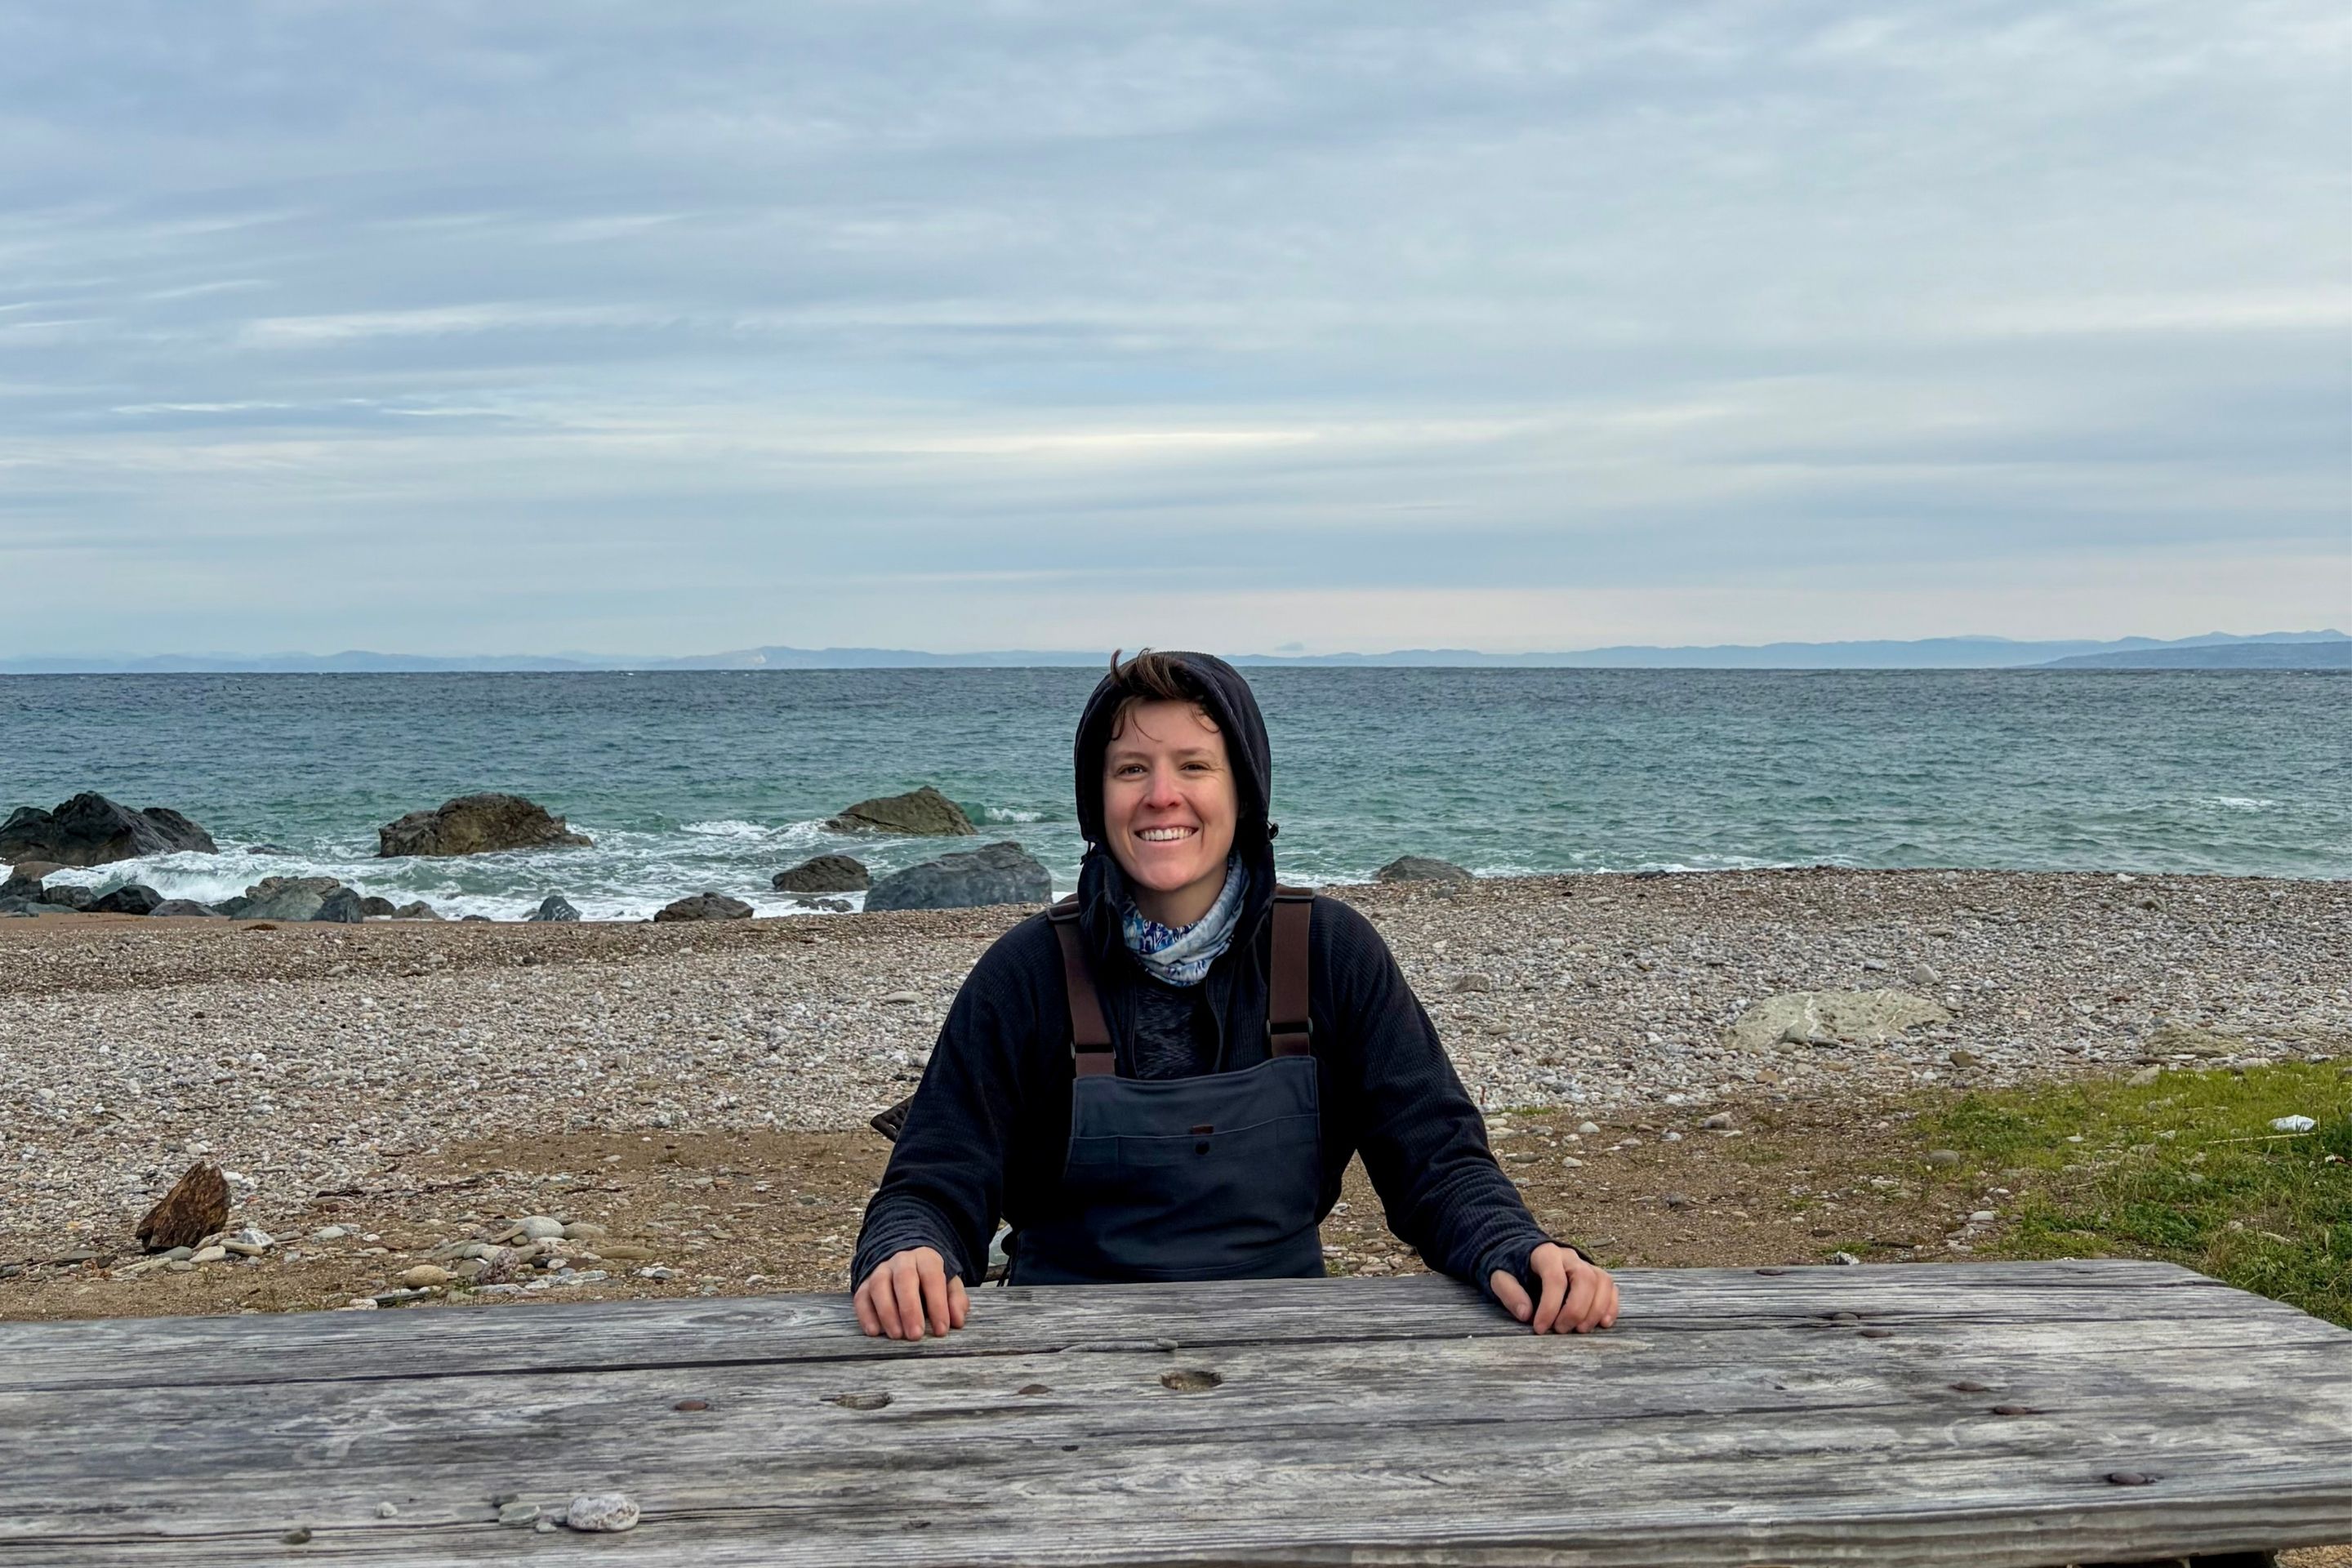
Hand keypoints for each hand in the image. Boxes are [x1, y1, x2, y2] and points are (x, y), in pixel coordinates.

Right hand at [853, 1246, 969, 1339]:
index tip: (941, 1329)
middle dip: (910, 1309)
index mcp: (926, 1259)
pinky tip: (874, 1331)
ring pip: (879, 1286)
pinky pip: (861, 1297)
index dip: (937, 1304)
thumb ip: (956, 1300)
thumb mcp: (949, 1284)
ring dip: (887, 1312)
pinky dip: (866, 1315)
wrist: (906, 1262)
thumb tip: (957, 1321)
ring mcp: (880, 1271)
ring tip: (896, 1335)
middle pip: (904, 1279)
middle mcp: (902, 1261)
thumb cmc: (931, 1280)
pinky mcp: (865, 1284)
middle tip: (915, 1335)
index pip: (932, 1277)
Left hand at [1490, 1243, 1617, 1333]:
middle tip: (1562, 1330)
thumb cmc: (1511, 1268)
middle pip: (1585, 1279)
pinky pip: (1610, 1287)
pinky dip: (1611, 1306)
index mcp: (1545, 1253)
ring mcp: (1585, 1264)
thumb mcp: (1499, 1277)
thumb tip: (1526, 1314)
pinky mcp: (1594, 1275)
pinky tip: (1603, 1323)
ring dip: (1596, 1310)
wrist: (1521, 1253)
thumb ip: (1509, 1293)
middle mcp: (1569, 1256)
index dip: (1550, 1306)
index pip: (1555, 1278)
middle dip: (1576, 1309)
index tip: (1540, 1328)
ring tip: (1581, 1330)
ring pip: (1602, 1282)